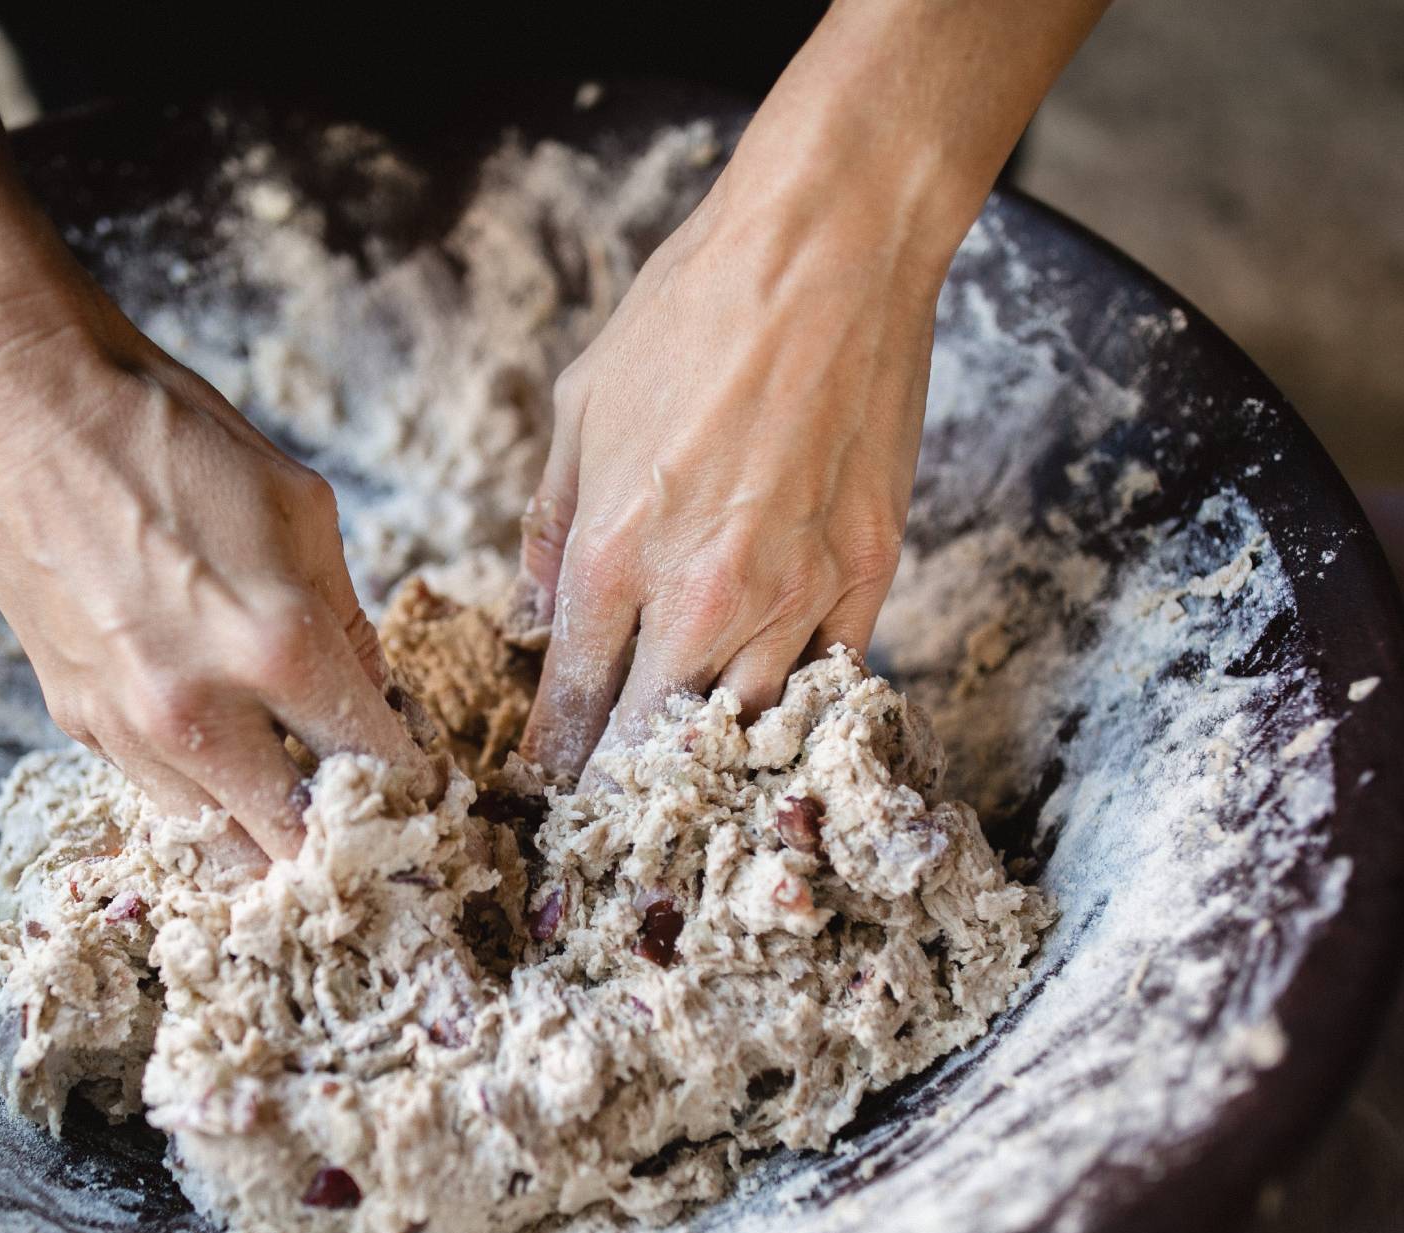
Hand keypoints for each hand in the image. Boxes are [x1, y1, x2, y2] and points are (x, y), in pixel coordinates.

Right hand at [0, 282, 428, 865]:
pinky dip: (205, 793)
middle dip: (346, 846)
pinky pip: (161, 791)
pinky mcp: (77, 721)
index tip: (430, 797)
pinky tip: (229, 761)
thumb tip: (374, 701)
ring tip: (302, 811)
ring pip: (220, 842)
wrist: (20, 406)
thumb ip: (347, 622)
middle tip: (374, 830)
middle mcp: (199, 709)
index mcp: (277, 646)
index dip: (418, 795)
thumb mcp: (300, 509)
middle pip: (296, 844)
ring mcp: (128, 726)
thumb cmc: (171, 436)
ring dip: (269, 835)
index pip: (376, 769)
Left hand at [514, 141, 944, 778]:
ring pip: (745, 726)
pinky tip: (769, 721)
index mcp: (616, 554)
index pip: (573, 701)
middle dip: (621, 783)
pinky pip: (827, 681)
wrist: (829, 248)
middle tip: (604, 813)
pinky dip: (793, 707)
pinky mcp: (868, 574)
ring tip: (683, 783)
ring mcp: (798, 591)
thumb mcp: (579, 409)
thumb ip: (551, 526)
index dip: (554, 759)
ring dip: (709, 758)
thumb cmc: (692, 315)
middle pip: (654, 739)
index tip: (545, 788)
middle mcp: (705, 594)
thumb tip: (534, 610)